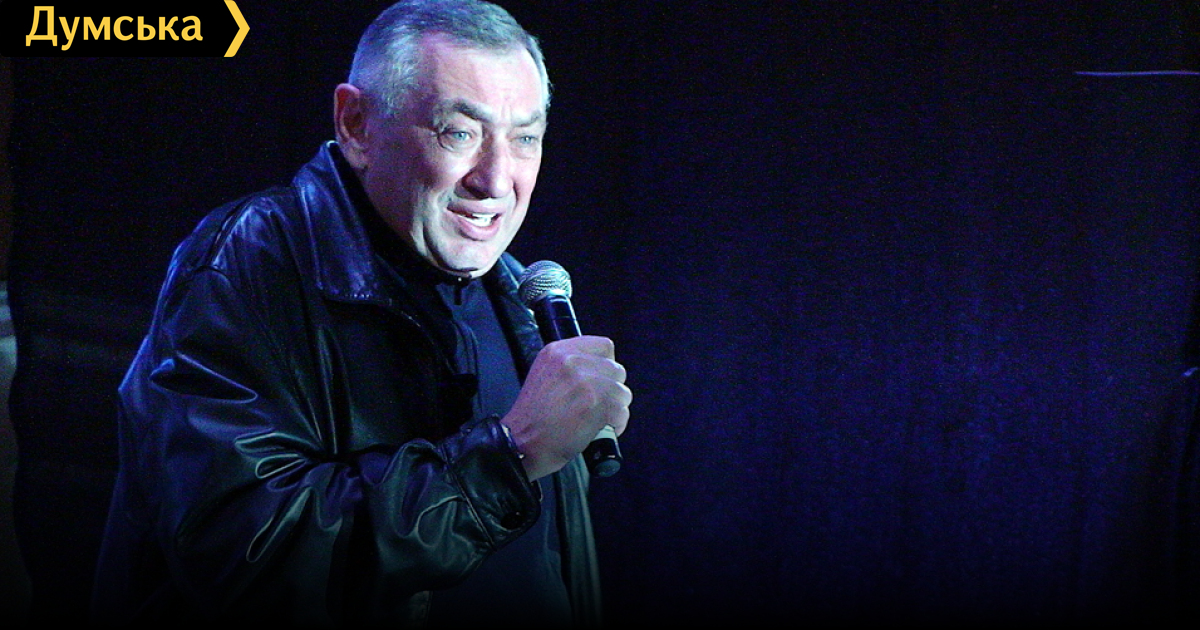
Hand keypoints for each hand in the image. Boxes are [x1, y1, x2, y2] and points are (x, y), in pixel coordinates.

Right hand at [501, 335, 630, 479]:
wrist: (521, 443)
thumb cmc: (532, 418)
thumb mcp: (544, 374)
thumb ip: (570, 365)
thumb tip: (600, 368)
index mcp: (558, 351)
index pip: (604, 346)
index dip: (605, 366)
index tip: (599, 381)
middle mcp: (572, 362)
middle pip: (617, 370)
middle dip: (611, 390)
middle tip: (596, 405)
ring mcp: (585, 383)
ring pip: (623, 392)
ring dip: (615, 409)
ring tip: (596, 419)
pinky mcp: (595, 405)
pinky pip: (622, 412)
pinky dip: (616, 425)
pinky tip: (598, 430)